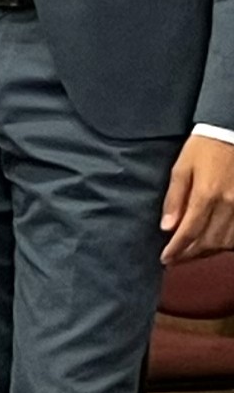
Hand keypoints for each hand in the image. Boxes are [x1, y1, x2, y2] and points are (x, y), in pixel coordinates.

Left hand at [166, 135, 233, 263]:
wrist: (231, 133)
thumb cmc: (203, 148)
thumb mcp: (181, 168)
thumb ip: (175, 198)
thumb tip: (167, 227)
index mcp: (207, 195)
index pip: (189, 232)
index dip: (176, 249)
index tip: (165, 259)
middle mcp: (228, 205)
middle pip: (208, 241)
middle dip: (189, 254)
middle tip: (175, 259)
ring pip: (226, 242)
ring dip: (208, 251)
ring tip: (191, 253)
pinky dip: (226, 243)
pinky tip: (214, 243)